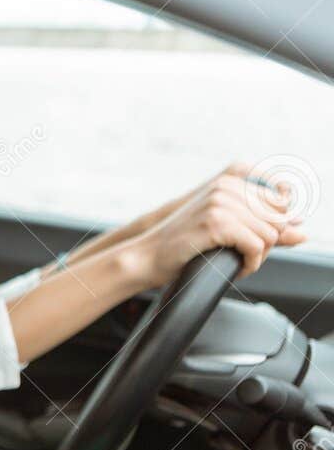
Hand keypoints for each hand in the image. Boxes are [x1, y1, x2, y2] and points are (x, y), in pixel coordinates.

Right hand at [129, 163, 306, 283]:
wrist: (147, 256)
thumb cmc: (183, 245)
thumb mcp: (228, 230)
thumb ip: (265, 227)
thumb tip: (302, 233)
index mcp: (230, 181)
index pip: (280, 202)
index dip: (274, 227)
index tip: (254, 242)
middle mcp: (227, 187)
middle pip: (278, 218)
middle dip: (268, 243)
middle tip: (245, 256)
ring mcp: (220, 203)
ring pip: (270, 234)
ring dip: (259, 256)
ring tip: (239, 262)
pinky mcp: (216, 223)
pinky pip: (256, 247)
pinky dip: (252, 264)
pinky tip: (238, 268)